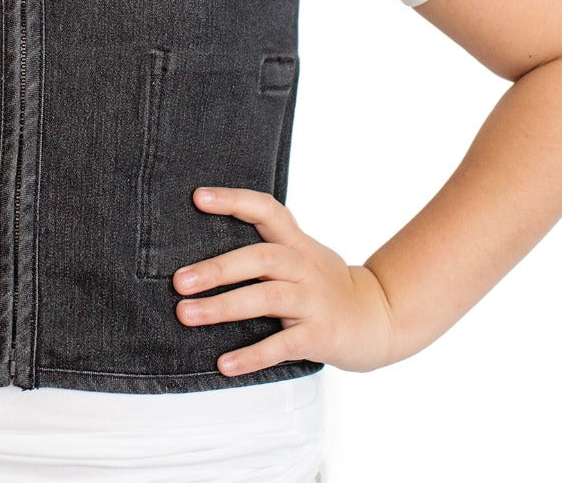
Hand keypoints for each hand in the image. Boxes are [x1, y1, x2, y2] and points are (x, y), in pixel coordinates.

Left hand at [173, 187, 393, 375]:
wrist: (382, 317)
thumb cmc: (328, 287)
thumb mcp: (303, 257)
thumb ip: (267, 251)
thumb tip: (206, 253)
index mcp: (297, 244)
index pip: (267, 210)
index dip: (234, 200)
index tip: (198, 197)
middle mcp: (304, 267)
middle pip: (259, 258)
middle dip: (216, 269)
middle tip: (178, 280)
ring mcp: (314, 301)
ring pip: (266, 299)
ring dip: (223, 307)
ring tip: (187, 314)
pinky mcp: (321, 335)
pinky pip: (283, 345)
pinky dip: (252, 355)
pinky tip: (224, 364)